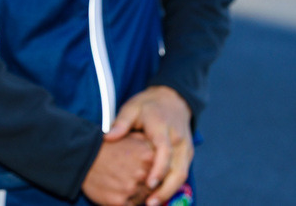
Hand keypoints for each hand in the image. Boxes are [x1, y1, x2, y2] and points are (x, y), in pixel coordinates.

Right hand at [81, 132, 154, 205]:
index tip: (145, 171)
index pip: (162, 171)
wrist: (82, 157)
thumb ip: (149, 144)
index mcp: (148, 155)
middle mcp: (142, 173)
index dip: (154, 172)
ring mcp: (131, 189)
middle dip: (145, 184)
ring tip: (123, 183)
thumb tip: (161, 152)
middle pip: (153, 186)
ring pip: (143, 198)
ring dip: (136, 194)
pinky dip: (127, 202)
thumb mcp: (130, 136)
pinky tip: (118, 191)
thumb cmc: (107, 146)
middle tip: (131, 177)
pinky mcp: (119, 202)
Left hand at [106, 86, 192, 205]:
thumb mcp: (132, 107)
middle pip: (178, 169)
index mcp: (163, 128)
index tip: (149, 184)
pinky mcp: (187, 155)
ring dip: (170, 191)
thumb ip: (121, 122)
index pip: (165, 151)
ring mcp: (185, 148)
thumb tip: (107, 137)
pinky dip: (173, 186)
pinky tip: (160, 196)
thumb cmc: (149, 105)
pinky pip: (182, 173)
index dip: (158, 169)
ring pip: (182, 174)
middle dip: (166, 189)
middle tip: (150, 204)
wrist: (173, 99)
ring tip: (153, 204)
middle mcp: (178, 140)